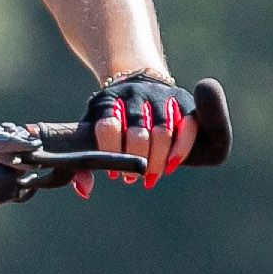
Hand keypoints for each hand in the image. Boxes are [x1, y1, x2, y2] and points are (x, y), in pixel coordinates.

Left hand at [84, 71, 191, 190]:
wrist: (138, 82)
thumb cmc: (112, 117)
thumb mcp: (92, 130)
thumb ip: (84, 161)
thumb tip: (85, 191)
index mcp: (108, 100)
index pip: (108, 126)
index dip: (112, 154)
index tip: (113, 174)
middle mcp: (135, 93)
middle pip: (138, 132)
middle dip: (137, 161)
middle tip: (132, 178)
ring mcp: (161, 95)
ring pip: (163, 131)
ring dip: (157, 161)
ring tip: (150, 178)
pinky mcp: (183, 100)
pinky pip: (188, 126)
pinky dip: (181, 149)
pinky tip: (170, 166)